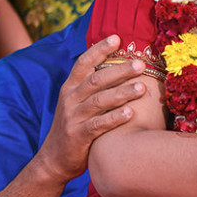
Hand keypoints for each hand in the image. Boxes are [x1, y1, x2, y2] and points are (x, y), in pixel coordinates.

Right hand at [37, 35, 145, 184]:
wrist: (54, 159)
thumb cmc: (74, 126)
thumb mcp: (77, 102)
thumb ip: (92, 86)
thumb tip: (119, 66)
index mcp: (70, 87)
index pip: (83, 62)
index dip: (99, 49)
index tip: (117, 37)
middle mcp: (70, 99)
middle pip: (95, 79)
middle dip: (119, 70)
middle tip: (141, 65)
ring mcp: (73, 117)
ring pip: (99, 101)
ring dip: (122, 93)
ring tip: (142, 89)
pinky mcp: (78, 136)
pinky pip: (98, 125)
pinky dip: (114, 118)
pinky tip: (130, 113)